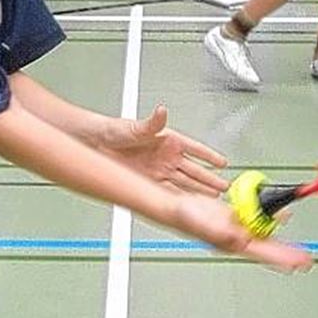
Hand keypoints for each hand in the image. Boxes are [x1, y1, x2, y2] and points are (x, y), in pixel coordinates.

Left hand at [101, 105, 229, 195]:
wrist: (92, 144)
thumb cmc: (111, 130)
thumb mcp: (133, 127)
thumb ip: (151, 123)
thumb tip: (161, 112)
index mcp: (167, 140)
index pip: (194, 149)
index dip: (209, 156)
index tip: (223, 163)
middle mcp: (165, 157)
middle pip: (194, 172)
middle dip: (210, 180)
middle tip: (225, 188)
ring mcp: (158, 172)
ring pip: (185, 185)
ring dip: (199, 192)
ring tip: (214, 200)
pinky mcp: (148, 184)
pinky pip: (170, 194)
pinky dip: (181, 200)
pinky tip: (190, 206)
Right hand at [170, 192, 312, 271]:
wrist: (175, 205)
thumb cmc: (185, 218)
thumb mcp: (207, 225)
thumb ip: (225, 233)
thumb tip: (244, 239)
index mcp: (234, 242)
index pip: (265, 253)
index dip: (284, 259)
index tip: (300, 263)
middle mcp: (238, 236)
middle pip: (268, 246)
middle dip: (287, 252)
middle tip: (305, 258)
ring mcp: (236, 225)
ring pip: (263, 231)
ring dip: (279, 232)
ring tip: (295, 239)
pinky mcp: (232, 213)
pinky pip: (255, 215)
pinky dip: (268, 215)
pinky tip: (275, 214)